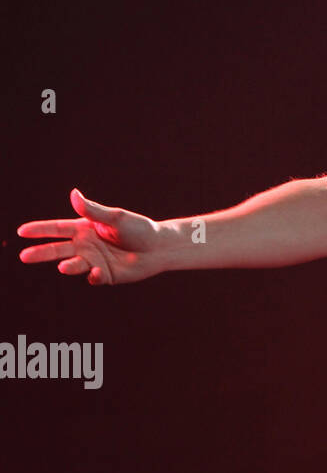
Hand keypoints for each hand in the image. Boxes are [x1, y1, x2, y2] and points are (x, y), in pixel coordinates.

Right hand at [17, 188, 164, 285]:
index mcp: (85, 228)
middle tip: (24, 256)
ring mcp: (93, 261)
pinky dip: (93, 276)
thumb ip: (93, 210)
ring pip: (73, 265)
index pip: (57, 228)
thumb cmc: (139, 229)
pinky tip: (97, 272)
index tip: (21, 231)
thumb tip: (73, 194)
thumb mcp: (116, 217)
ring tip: (63, 266)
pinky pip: (94, 277)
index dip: (40, 230)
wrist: (159, 247)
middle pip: (58, 249)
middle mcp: (85, 246)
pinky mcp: (105, 275)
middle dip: (41, 253)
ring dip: (68, 266)